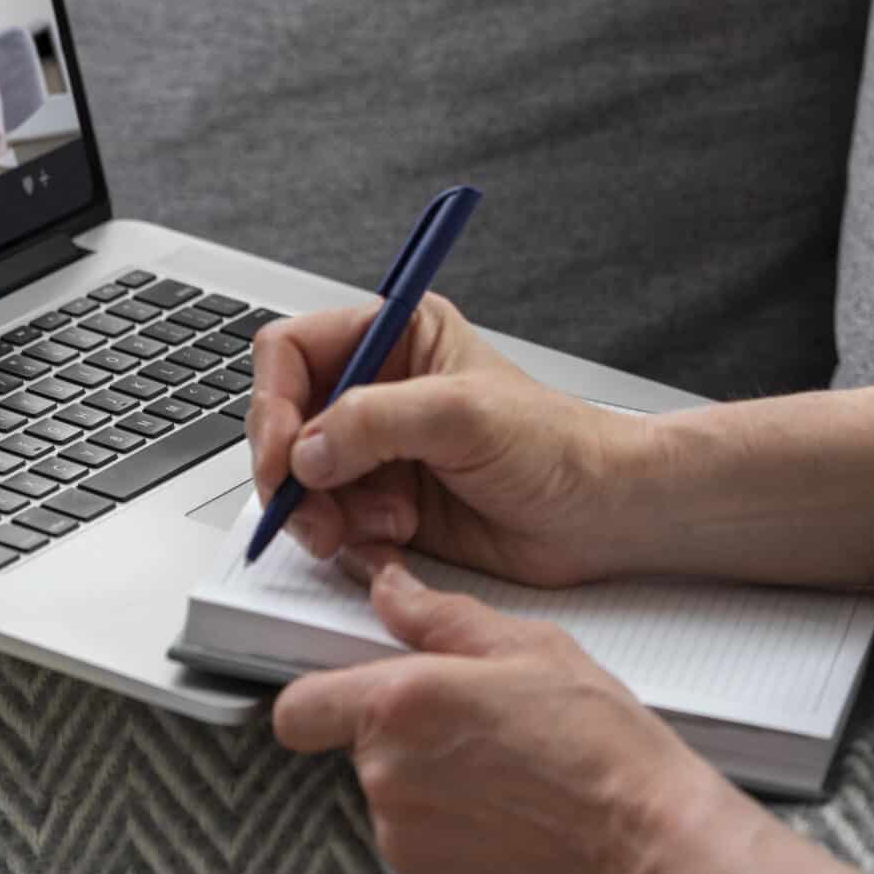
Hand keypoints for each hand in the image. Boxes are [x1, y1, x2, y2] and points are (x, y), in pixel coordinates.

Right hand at [249, 295, 659, 587]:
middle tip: (309, 507)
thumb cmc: (557, 446)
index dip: (274, 402)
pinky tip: (392, 535)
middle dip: (291, 469)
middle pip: (284, 421)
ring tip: (369, 525)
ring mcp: (378, 450)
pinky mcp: (383, 503)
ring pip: (300, 479)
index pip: (293, 353)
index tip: (283, 454)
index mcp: (397, 337)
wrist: (599, 514)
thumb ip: (377, 420)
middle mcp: (379, 389)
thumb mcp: (464, 415)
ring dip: (319, 510)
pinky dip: (346, 536)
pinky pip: (328, 520)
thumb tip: (308, 448)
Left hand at [275, 548, 750, 873]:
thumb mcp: (531, 648)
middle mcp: (390, 778)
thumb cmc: (602, 748)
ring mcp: (406, 843)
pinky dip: (456, 834)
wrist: (647, 844)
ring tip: (508, 775)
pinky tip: (511, 816)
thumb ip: (441, 617)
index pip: (299, 708)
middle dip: (408, 737)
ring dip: (435, 786)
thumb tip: (392, 590)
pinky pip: (424, 848)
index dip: (320, 698)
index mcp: (403, 705)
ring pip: (397, 800)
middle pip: (362, 751)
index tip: (349, 693)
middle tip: (481, 728)